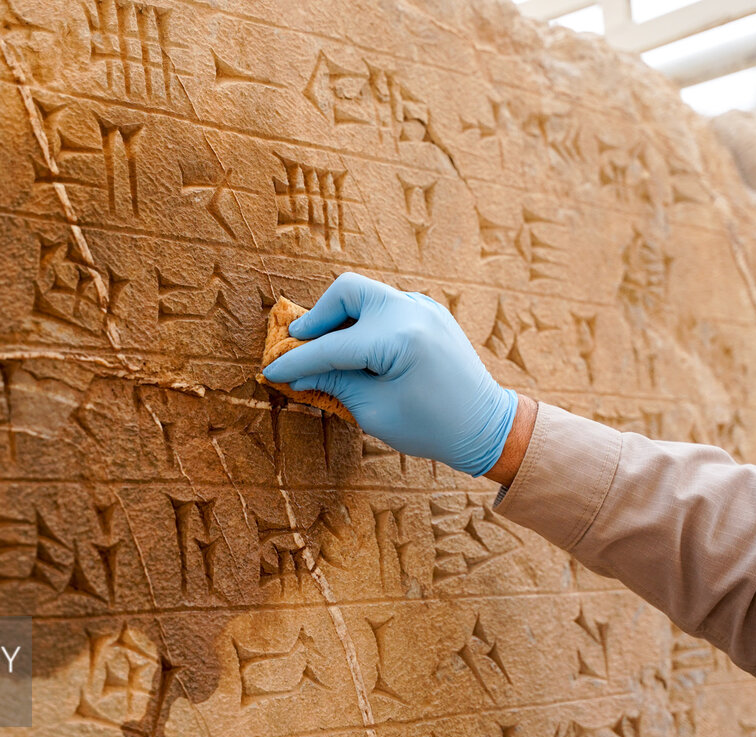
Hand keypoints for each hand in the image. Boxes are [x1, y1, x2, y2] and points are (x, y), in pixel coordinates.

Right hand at [261, 272, 518, 477]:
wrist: (486, 426)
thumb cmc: (431, 427)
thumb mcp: (374, 411)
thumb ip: (333, 382)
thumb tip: (297, 370)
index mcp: (399, 338)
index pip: (331, 346)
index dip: (296, 360)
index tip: (269, 368)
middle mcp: (412, 311)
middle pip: (346, 291)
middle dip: (317, 317)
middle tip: (299, 344)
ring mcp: (423, 307)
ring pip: (364, 294)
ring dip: (339, 318)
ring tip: (326, 352)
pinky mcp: (427, 312)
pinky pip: (383, 306)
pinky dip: (361, 322)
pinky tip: (357, 352)